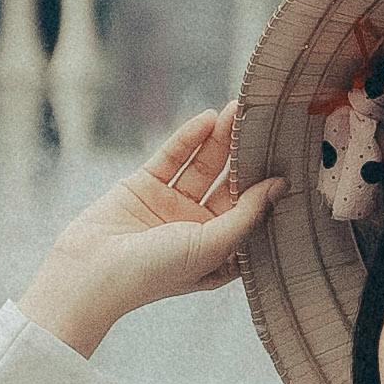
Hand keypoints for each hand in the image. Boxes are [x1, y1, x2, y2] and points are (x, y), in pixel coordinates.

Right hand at [21, 108, 280, 360]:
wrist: (90, 273)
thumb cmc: (155, 273)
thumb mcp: (211, 246)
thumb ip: (247, 215)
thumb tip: (279, 186)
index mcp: (219, 251)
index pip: (251, 213)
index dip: (268, 188)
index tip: (292, 159)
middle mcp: (198, 227)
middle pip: (229, 183)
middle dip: (245, 155)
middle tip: (265, 123)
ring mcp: (171, 204)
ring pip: (203, 166)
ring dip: (220, 139)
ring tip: (239, 110)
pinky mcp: (144, 185)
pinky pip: (172, 157)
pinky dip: (189, 138)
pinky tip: (208, 119)